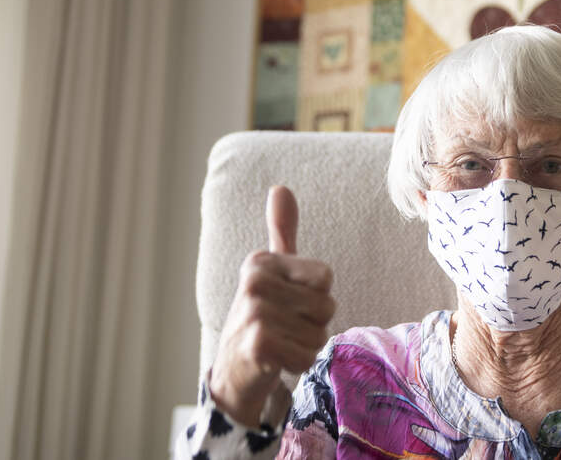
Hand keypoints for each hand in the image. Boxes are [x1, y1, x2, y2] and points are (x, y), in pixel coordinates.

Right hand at [208, 186, 336, 426]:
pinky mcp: (259, 344)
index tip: (288, 304)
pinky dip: (298, 366)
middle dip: (313, 326)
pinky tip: (275, 363)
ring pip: (319, 335)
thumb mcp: (271, 272)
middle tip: (284, 329)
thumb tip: (280, 187)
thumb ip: (281, 231)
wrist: (233, 372)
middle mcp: (255, 282)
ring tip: (280, 345)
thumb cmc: (261, 319)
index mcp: (262, 261)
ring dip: (305, 347)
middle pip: (326, 306)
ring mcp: (254, 312)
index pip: (325, 277)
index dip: (316, 297)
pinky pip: (307, 357)